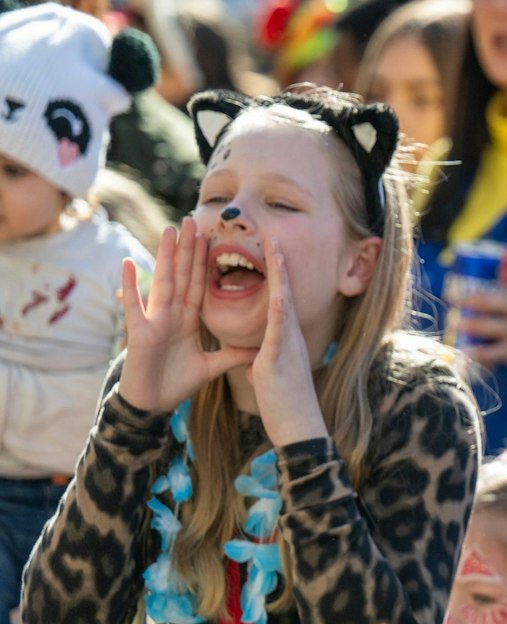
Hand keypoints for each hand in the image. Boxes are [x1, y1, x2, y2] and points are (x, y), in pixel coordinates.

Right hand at [116, 218, 255, 413]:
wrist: (153, 404)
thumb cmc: (177, 383)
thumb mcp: (211, 367)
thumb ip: (232, 355)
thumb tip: (260, 351)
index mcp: (188, 319)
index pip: (199, 284)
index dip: (204, 262)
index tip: (210, 238)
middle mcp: (172, 314)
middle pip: (182, 275)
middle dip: (187, 249)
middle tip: (192, 220)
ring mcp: (154, 320)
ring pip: (162, 281)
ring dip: (165, 256)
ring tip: (168, 231)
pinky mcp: (139, 331)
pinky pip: (135, 305)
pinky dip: (131, 285)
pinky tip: (129, 263)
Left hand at [247, 239, 327, 447]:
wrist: (299, 427)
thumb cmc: (284, 406)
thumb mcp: (272, 378)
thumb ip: (265, 364)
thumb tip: (257, 361)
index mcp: (285, 340)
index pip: (279, 301)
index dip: (276, 276)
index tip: (270, 253)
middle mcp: (290, 336)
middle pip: (283, 292)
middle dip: (279, 264)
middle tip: (273, 236)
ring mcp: (287, 344)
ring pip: (283, 301)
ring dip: (280, 274)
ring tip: (275, 248)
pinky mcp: (279, 356)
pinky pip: (279, 325)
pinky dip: (278, 303)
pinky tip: (277, 288)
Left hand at [457, 283, 506, 387]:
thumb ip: (498, 296)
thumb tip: (462, 294)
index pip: (490, 289)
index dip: (468, 289)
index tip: (451, 291)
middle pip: (489, 302)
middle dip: (468, 301)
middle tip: (452, 303)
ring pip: (487, 327)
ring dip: (469, 326)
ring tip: (454, 325)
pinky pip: (489, 352)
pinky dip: (475, 352)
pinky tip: (464, 352)